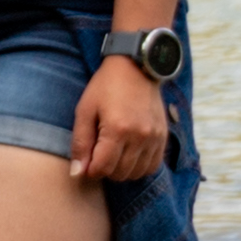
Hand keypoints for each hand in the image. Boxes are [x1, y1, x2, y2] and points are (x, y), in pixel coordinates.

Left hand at [68, 54, 168, 187]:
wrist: (136, 67)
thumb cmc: (106, 87)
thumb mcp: (85, 110)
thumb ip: (80, 143)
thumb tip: (78, 173)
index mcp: (117, 129)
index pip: (102, 168)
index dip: (90, 170)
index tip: (87, 161)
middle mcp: (139, 136)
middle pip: (120, 173)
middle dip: (106, 170)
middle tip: (99, 155)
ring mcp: (154, 138)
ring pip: (136, 173)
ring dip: (122, 170)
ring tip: (114, 155)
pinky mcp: (163, 137)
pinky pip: (152, 166)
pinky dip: (139, 167)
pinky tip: (130, 156)